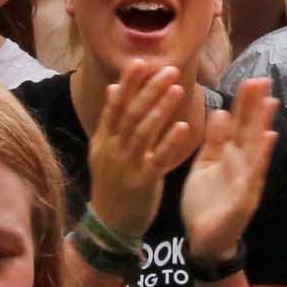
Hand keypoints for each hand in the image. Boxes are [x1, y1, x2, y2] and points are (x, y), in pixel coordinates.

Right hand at [82, 58, 197, 244]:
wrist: (110, 225)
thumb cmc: (112, 184)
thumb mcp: (104, 151)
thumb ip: (111, 121)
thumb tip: (112, 87)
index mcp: (103, 140)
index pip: (115, 106)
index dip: (128, 83)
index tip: (141, 62)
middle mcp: (112, 149)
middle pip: (131, 114)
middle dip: (149, 90)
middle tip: (168, 70)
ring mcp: (126, 166)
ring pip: (143, 132)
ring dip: (161, 108)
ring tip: (178, 88)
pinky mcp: (142, 182)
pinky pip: (157, 158)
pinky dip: (170, 141)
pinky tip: (184, 126)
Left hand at [179, 79, 277, 259]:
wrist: (202, 241)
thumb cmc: (205, 203)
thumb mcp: (204, 166)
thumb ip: (213, 142)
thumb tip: (219, 112)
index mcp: (229, 157)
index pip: (239, 125)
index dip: (245, 103)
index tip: (251, 80)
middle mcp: (242, 166)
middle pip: (250, 131)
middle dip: (257, 107)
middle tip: (263, 80)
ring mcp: (246, 182)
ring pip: (255, 149)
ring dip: (263, 125)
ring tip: (269, 102)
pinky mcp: (244, 199)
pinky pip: (252, 174)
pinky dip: (260, 156)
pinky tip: (268, 138)